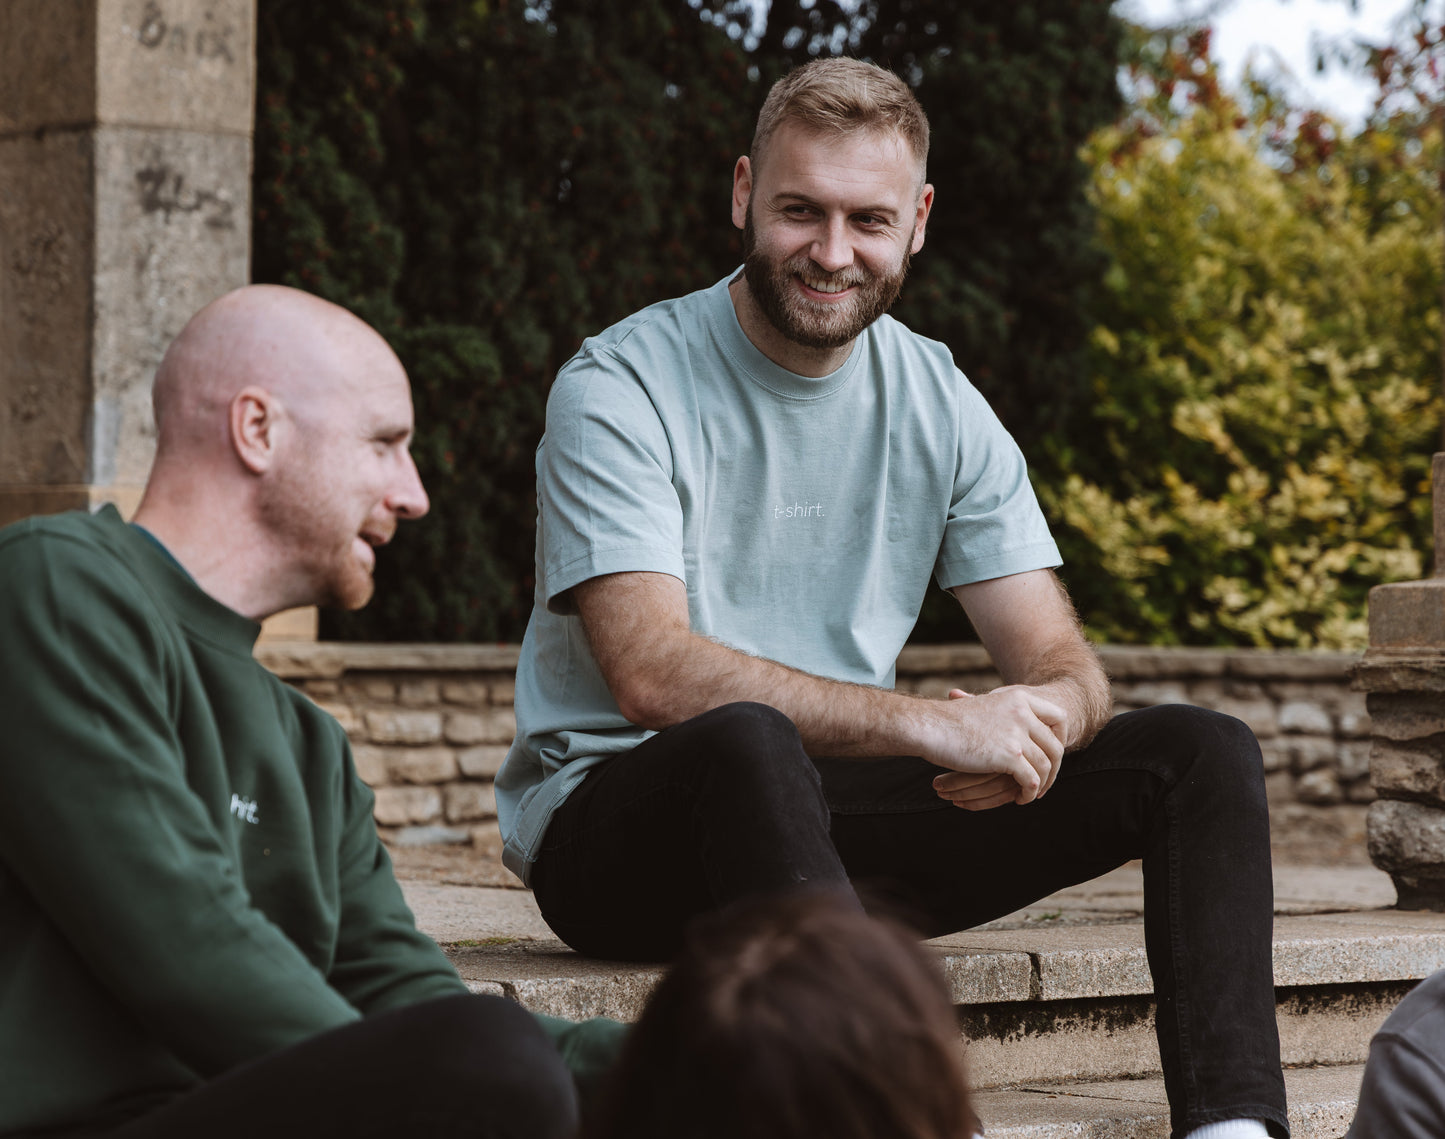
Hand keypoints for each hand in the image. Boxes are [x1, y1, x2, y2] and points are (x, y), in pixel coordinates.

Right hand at [921, 686, 1066, 805]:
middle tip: (1044, 782)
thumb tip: (1022, 733)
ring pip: (1046, 766)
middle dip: (1054, 768)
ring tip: (1031, 793)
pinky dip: (1029, 793)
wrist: (930, 726)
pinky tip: (1021, 798)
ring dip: (1042, 784)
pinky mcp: (1010, 755)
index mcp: (1019, 697)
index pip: (1059, 717)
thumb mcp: (985, 707)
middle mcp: (1023, 712)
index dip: (1061, 738)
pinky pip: (1031, 780)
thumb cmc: (950, 720)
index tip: (1052, 754)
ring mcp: (1017, 734)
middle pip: (1055, 746)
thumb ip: (1006, 714)